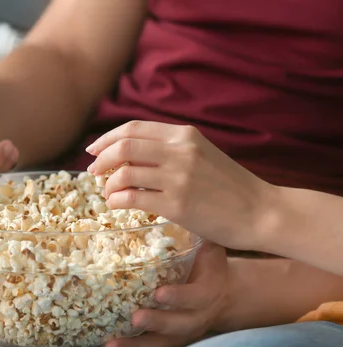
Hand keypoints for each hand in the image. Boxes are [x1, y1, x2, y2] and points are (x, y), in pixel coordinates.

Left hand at [86, 121, 274, 250]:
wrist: (261, 212)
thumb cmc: (229, 186)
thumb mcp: (201, 154)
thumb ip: (170, 149)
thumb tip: (128, 152)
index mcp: (184, 134)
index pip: (133, 128)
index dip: (107, 138)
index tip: (93, 150)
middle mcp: (180, 151)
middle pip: (123, 147)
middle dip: (101, 160)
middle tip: (93, 172)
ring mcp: (178, 178)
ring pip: (124, 173)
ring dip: (107, 184)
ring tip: (108, 193)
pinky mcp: (177, 205)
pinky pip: (133, 198)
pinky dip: (117, 200)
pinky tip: (117, 204)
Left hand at [103, 242, 228, 346]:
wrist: (226, 290)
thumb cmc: (210, 262)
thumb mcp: (209, 245)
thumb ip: (195, 230)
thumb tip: (171, 199)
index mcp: (208, 290)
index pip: (196, 296)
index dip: (179, 298)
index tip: (159, 293)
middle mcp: (197, 315)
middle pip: (179, 325)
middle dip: (157, 322)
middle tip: (136, 317)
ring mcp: (183, 330)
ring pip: (162, 343)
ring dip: (136, 346)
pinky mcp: (170, 338)